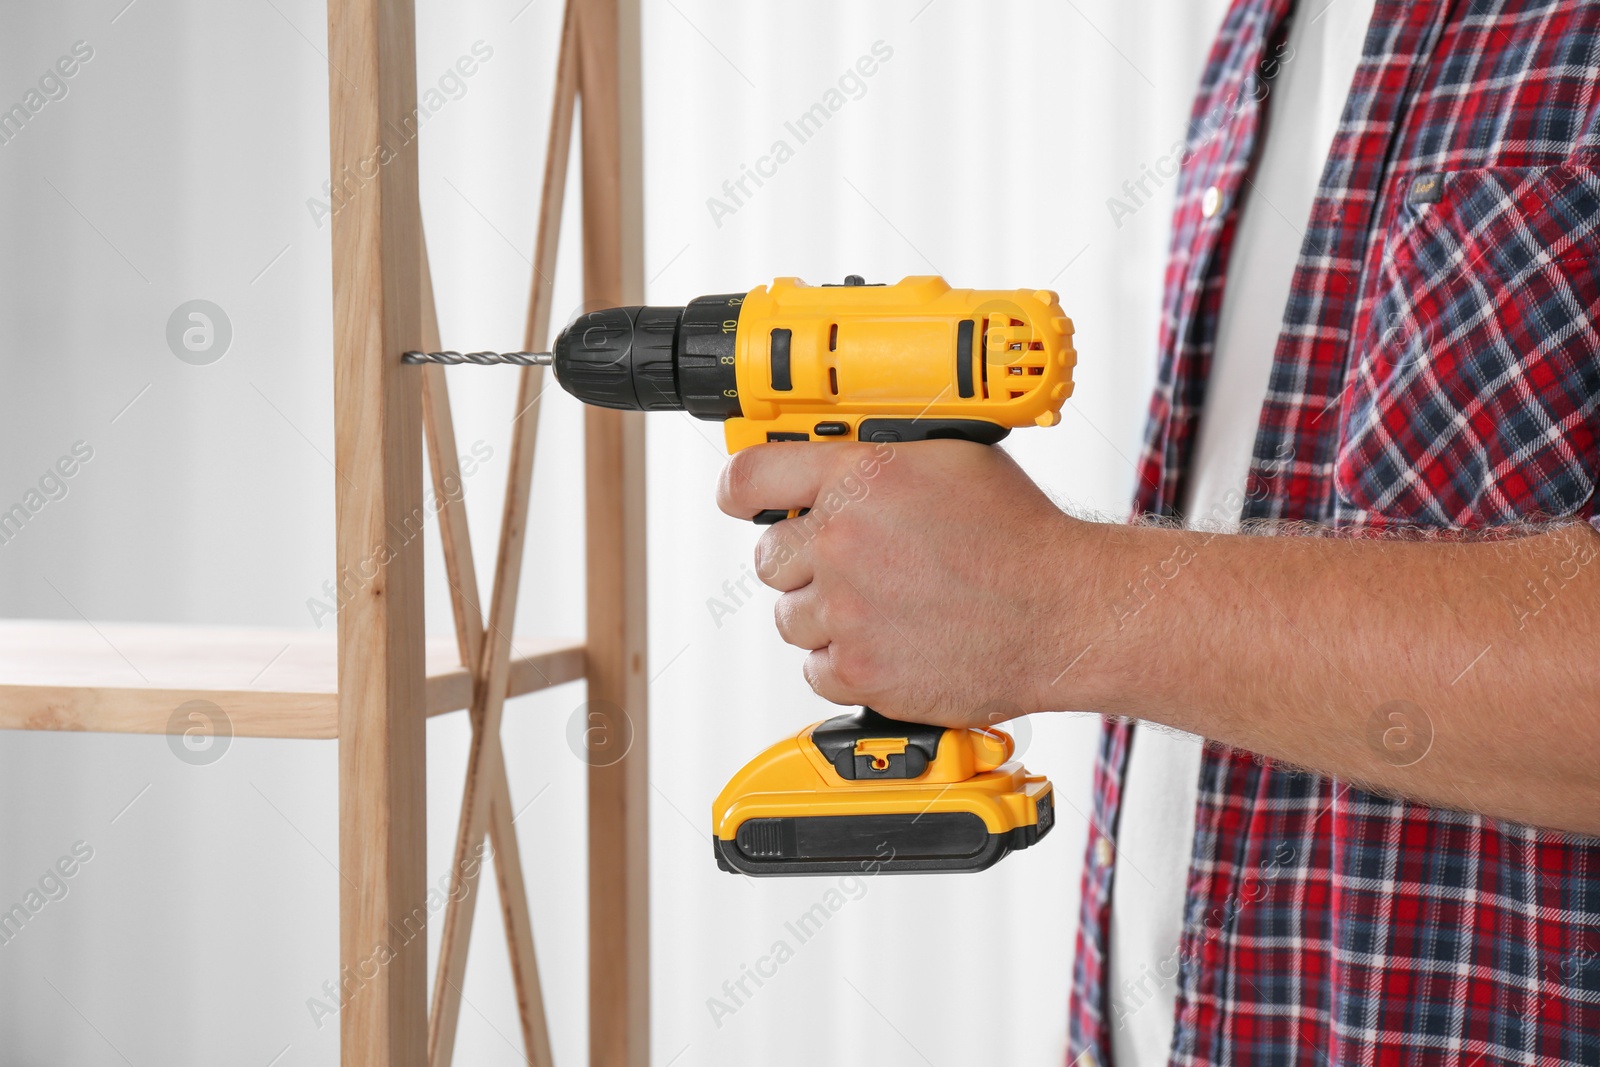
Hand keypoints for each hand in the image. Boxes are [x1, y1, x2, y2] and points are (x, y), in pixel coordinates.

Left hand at [716, 440, 1099, 726]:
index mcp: (860, 478)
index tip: (743, 499)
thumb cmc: (1020, 536)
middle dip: (803, 561)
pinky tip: (893, 641)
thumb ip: (877, 457)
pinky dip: (846, 662)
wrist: (1064, 612)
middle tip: (854, 563)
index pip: (750, 476)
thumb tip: (832, 457)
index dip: (741, 490)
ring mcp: (847, 611)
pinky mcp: (859, 671)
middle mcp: (842, 542)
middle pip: (768, 558)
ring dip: (825, 615)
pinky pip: (816, 669)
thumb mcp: (948, 458)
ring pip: (790, 618)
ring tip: (885, 606)